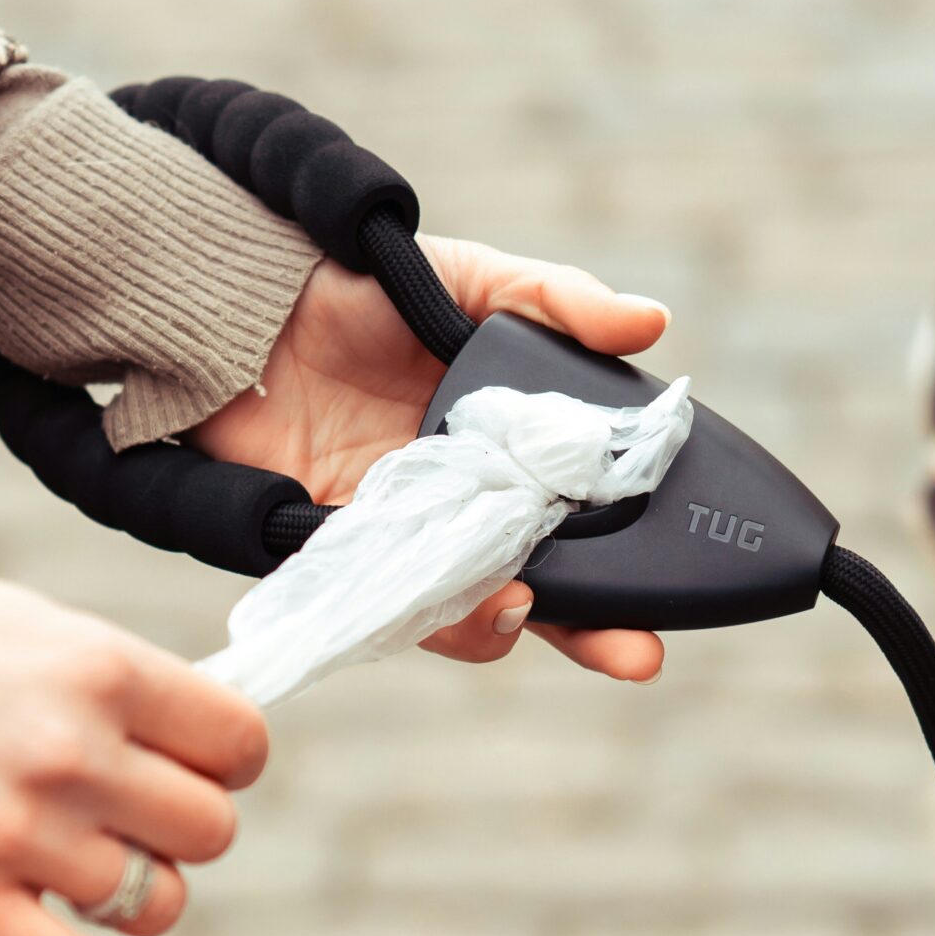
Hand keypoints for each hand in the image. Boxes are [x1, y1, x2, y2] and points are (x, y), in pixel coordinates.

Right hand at [0, 559, 267, 935]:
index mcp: (98, 668)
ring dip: (138, 893)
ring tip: (87, 867)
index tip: (194, 763)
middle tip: (128, 814)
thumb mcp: (17, 620)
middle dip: (180, 826)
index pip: (238, 740)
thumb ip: (109, 676)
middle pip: (209, 828)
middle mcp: (73, 752)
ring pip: (158, 901)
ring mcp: (19, 835)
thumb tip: (189, 731)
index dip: (226, 760)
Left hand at [193, 236, 671, 679]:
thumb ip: (558, 300)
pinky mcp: (341, 556)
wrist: (246, 303)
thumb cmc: (362, 290)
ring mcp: (410, 538)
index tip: (688, 586)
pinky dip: (428, 611)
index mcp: (517, 453)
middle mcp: (471, 508)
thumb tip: (654, 321)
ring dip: (507, 621)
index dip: (641, 564)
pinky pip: (392, 604)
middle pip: (548, 590)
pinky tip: (462, 598)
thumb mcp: (472, 280)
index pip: (593, 523)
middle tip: (637, 655)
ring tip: (527, 606)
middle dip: (597, 634)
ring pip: (474, 610)